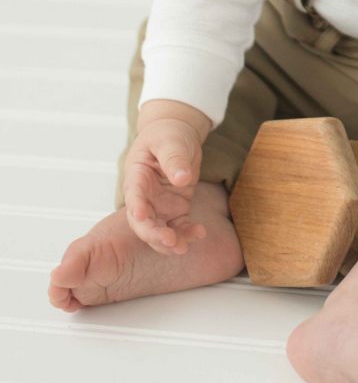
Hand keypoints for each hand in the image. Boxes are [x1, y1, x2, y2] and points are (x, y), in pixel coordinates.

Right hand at [122, 118, 207, 253]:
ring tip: (183, 247)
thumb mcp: (171, 141)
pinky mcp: (175, 209)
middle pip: (143, 221)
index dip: (136, 206)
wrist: (177, 135)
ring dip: (169, 241)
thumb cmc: (168, 135)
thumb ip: (174, 158)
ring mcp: (159, 205)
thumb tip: (182, 178)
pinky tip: (199, 233)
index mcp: (137, 176)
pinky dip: (187, 233)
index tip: (140, 216)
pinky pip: (179, 226)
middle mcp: (145, 196)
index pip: (134, 194)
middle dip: (153, 233)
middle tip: (169, 240)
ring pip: (159, 229)